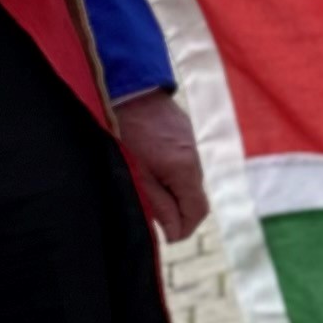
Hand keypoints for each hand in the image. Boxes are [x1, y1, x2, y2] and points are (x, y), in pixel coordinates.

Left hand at [113, 88, 209, 240]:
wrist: (127, 89)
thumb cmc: (126, 132)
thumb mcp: (136, 175)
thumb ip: (157, 206)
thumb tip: (174, 232)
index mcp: (185, 169)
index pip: (197, 212)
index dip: (182, 229)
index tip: (163, 232)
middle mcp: (196, 157)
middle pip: (195, 198)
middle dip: (176, 211)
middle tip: (150, 209)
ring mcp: (193, 143)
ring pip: (189, 181)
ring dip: (173, 191)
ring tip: (146, 184)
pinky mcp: (186, 134)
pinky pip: (185, 164)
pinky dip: (172, 173)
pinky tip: (150, 166)